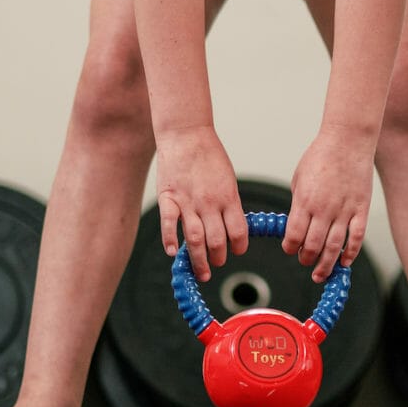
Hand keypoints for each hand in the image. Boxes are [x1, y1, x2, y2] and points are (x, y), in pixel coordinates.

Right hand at [154, 126, 248, 281]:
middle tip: (217, 264)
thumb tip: (232, 226)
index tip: (236, 251)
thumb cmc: (209, 155)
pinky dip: (170, 240)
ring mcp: (188, 201)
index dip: (238, 247)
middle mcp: (210, 203)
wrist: (186, 134)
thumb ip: (229, 203)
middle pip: (217, 240)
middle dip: (218, 258)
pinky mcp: (169, 197)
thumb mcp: (228, 179)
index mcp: (228, 197)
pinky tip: (172, 253)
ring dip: (199, 260)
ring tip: (202, 272)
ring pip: (195, 238)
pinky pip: (169, 224)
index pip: (238, 232)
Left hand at [283, 127, 375, 282]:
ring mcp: (344, 210)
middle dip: (307, 259)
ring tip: (321, 274)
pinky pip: (356, 238)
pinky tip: (345, 262)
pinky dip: (351, 253)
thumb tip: (296, 223)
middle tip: (305, 263)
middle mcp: (324, 209)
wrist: (347, 141)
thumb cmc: (321, 156)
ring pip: (334, 247)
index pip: (294, 235)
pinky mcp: (361, 209)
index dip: (290, 248)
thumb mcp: (299, 178)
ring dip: (326, 264)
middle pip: (313, 245)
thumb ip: (298, 203)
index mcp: (304, 201)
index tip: (290, 250)